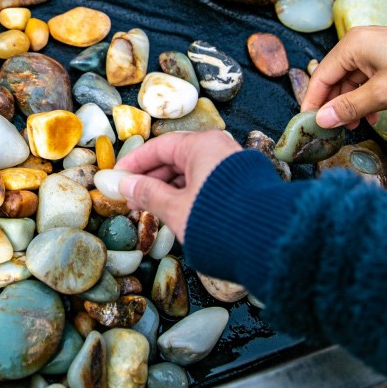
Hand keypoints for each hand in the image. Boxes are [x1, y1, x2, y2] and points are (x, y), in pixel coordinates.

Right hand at [114, 130, 241, 240]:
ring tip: (150, 209)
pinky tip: (176, 212)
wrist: (269, 242)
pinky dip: (188, 194)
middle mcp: (220, 149)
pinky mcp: (243, 186)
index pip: (159, 147)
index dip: (134, 163)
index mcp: (202, 145)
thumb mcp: (175, 208)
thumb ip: (147, 194)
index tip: (117, 177)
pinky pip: (207, 183)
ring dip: (168, 189)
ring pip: (192, 172)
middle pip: (175, 158)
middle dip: (150, 179)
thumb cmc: (219, 221)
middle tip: (130, 198)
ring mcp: (233, 167)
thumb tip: (125, 184)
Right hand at [303, 26, 386, 129]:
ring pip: (351, 80)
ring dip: (352, 104)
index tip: (307, 124)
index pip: (321, 76)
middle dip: (334, 105)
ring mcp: (373, 49)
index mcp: (352, 45)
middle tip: (333, 130)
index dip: (313, 102)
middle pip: (334, 78)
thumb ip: (349, 107)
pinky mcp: (386, 56)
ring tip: (356, 126)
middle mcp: (358, 43)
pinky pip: (366, 78)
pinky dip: (366, 97)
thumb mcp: (382, 94)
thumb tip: (321, 121)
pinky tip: (374, 116)